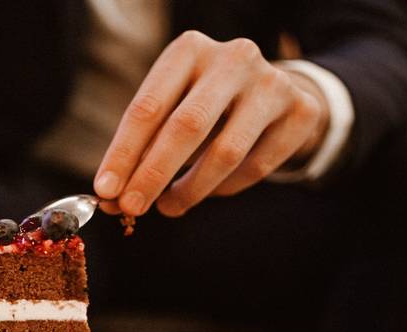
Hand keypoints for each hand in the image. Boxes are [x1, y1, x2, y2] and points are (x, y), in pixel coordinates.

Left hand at [93, 31, 328, 218]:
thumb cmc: (206, 104)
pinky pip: (256, 165)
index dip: (124, 153)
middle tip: (132, 207)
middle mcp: (233, 57)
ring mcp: (271, 82)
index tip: (105, 190)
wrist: (275, 91)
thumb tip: (111, 197)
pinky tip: (209, 193)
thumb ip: (143, 148)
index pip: (148, 106)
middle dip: (154, 174)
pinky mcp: (300, 111)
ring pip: (225, 151)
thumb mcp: (172, 109)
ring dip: (190, 189)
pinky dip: (226, 188)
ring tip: (168, 207)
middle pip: (186, 126)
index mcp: (189, 49)